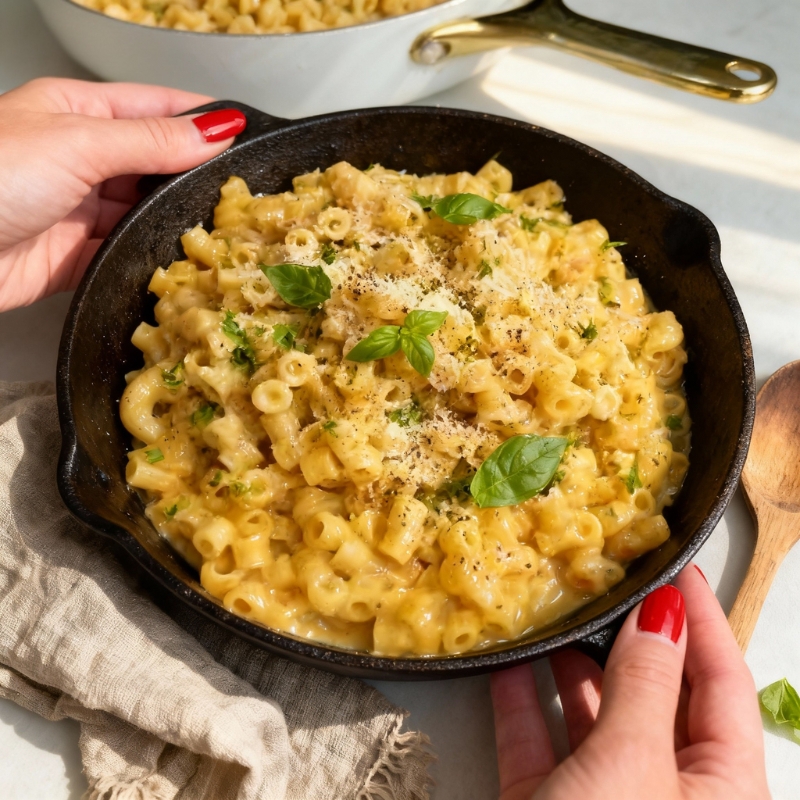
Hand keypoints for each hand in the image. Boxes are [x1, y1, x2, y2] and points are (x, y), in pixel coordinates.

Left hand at [0, 78, 246, 310]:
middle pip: (157, 162)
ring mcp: (81, 209)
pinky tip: (181, 258)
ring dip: (177, 219)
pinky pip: (129, 253)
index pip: (156, 107)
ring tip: (222, 226)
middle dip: (197, 174)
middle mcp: (83, 158)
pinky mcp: (79, 256)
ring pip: (147, 211)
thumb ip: (151, 141)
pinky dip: (153, 257)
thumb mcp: (78, 143)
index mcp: (78, 112)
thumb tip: (215, 129)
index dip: (202, 118)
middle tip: (245, 190)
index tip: (248, 130)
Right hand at [491, 565, 768, 799]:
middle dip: (629, 638)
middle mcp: (667, 790)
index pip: (724, 684)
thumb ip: (646, 684)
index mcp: (722, 788)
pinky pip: (541, 742)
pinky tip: (508, 662)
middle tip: (609, 582)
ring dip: (571, 666)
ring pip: (595, 717)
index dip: (703, 620)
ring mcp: (605, 799)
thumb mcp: (631, 764)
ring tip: (560, 612)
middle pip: (657, 696)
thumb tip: (661, 613)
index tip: (677, 569)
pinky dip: (522, 704)